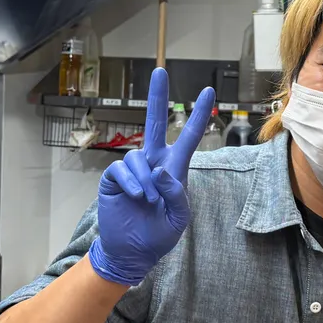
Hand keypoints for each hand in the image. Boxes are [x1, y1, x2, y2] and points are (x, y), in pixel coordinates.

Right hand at [87, 68, 214, 286]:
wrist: (133, 251)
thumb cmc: (159, 233)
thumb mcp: (178, 218)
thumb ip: (175, 194)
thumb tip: (161, 171)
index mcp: (174, 169)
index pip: (187, 137)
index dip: (197, 115)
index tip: (208, 92)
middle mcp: (153, 163)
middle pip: (154, 123)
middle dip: (157, 96)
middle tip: (160, 71)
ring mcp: (133, 169)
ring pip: (138, 157)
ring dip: (146, 181)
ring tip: (149, 202)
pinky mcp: (114, 178)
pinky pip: (122, 170)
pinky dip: (132, 183)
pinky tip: (137, 197)